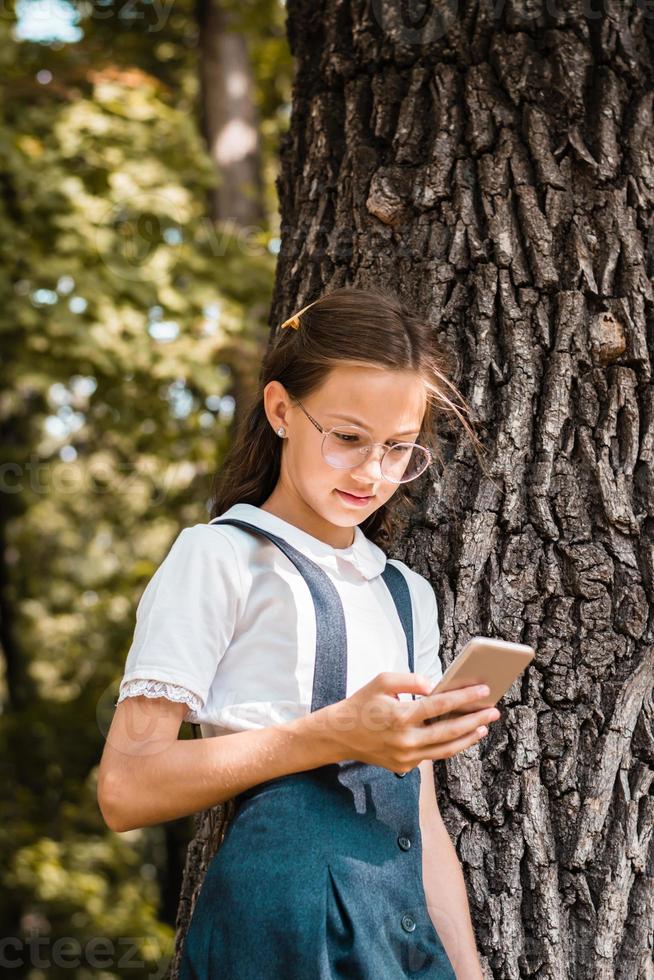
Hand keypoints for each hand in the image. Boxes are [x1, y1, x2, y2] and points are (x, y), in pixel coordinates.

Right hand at [315, 672, 499, 773]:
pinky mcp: (405, 767)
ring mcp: (406, 757)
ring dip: (468, 738)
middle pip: (450, 730)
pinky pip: (433, 755)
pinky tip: (461, 736)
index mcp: (401, 716)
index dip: (464, 697)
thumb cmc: (363, 703)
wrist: (340, 735)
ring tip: (483, 727)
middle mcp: (406, 740)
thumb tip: (435, 687)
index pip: (440, 705)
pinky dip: (449, 745)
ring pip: (446, 749)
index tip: (483, 689)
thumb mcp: (382, 681)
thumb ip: (410, 680)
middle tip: (494, 711)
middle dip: (475, 720)